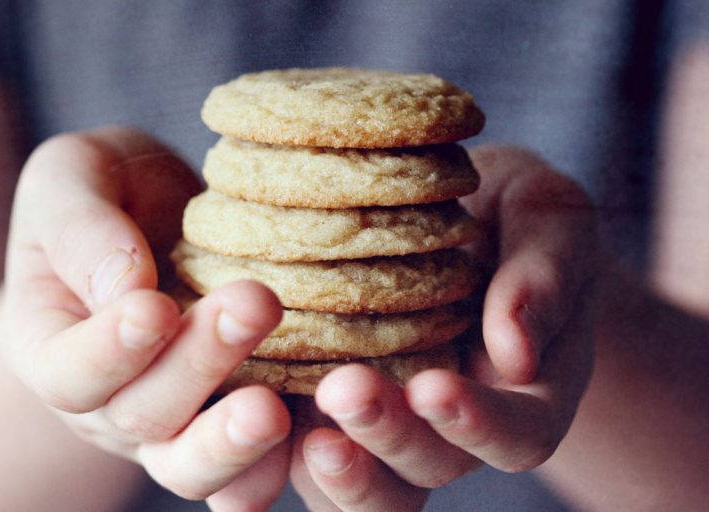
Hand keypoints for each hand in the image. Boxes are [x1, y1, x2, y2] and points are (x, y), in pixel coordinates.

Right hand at [0, 127, 291, 509]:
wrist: (164, 217)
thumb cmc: (112, 191)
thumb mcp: (74, 177)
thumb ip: (81, 226)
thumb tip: (126, 288)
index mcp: (52, 346)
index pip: (68, 372)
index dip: (109, 351)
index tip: (155, 308)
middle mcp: (109, 403)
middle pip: (144, 416)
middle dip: (199, 366)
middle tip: (254, 305)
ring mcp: (172, 423)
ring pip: (192, 468)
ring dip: (234, 445)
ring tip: (273, 410)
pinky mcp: (231, 424)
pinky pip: (249, 473)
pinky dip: (280, 463)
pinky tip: (318, 435)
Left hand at [289, 146, 597, 510]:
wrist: (464, 215)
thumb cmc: (518, 215)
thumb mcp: (551, 221)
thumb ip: (546, 278)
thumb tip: (517, 353)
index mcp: (528, 394)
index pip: (517, 435)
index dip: (478, 424)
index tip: (434, 387)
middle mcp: (456, 425)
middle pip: (430, 467)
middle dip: (389, 438)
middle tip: (345, 390)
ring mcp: (394, 420)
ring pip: (369, 484)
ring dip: (338, 470)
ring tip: (303, 433)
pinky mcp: (335, 404)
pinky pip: (311, 449)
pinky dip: (283, 451)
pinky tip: (249, 411)